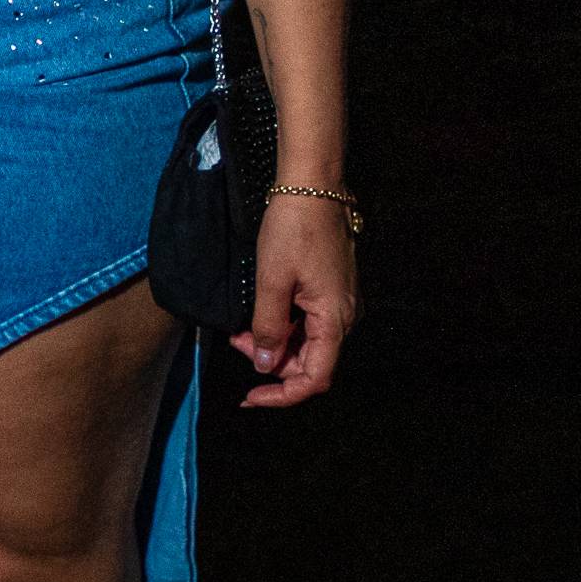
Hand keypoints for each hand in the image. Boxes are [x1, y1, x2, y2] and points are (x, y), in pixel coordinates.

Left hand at [228, 191, 357, 407]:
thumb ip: (268, 328)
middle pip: (311, 362)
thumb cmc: (293, 229)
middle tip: (237, 346)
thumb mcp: (272, 282)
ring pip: (307, 343)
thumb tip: (265, 365)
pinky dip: (283, 327)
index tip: (251, 396)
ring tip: (241, 333)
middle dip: (272, 364)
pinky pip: (309, 323)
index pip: (315, 378)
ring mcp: (339, 302)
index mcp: (335, 319)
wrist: (312, 185)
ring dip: (274, 344)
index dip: (283, 395)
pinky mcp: (330, 289)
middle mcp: (343, 316)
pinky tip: (259, 318)